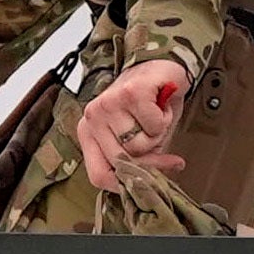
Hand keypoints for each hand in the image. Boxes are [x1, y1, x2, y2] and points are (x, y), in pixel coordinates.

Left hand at [74, 55, 191, 190]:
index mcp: (88, 132)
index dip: (129, 183)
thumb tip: (145, 186)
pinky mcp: (130, 93)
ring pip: (140, 145)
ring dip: (158, 133)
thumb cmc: (147, 105)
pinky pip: (154, 127)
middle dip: (150, 156)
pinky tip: (159, 105)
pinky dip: (165, 119)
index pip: (99, 175)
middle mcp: (92, 116)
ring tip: (154, 115)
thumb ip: (133, 162)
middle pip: (123, 162)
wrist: (160, 68)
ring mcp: (109, 103)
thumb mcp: (135, 139)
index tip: (151, 180)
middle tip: (156, 133)